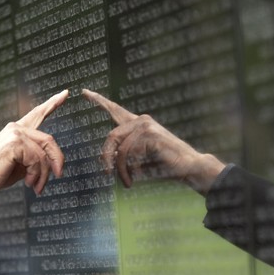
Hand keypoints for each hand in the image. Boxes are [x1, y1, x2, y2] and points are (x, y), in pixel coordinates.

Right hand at [0, 89, 68, 205]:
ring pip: (44, 154)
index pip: (38, 113)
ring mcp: (15, 134)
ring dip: (44, 174)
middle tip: (58, 175)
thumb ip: (35, 158)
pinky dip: (36, 174)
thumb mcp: (21, 164)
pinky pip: (37, 159)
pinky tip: (29, 182)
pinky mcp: (15, 143)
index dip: (53, 103)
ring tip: (36, 185)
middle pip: (49, 141)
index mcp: (17, 130)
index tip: (65, 93)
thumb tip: (52, 164)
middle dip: (57, 160)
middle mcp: (16, 128)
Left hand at [82, 89, 224, 193]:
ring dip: (121, 170)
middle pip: (111, 136)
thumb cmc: (165, 165)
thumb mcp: (139, 161)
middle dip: (107, 157)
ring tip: (127, 182)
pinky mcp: (151, 135)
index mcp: (138, 124)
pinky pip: (130, 153)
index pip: (115, 110)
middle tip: (107, 174)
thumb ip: (123, 156)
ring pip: (120, 149)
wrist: (189, 167)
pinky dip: (130, 169)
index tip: (84, 92)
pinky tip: (136, 177)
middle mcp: (141, 120)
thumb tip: (107, 158)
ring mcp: (146, 126)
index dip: (99, 101)